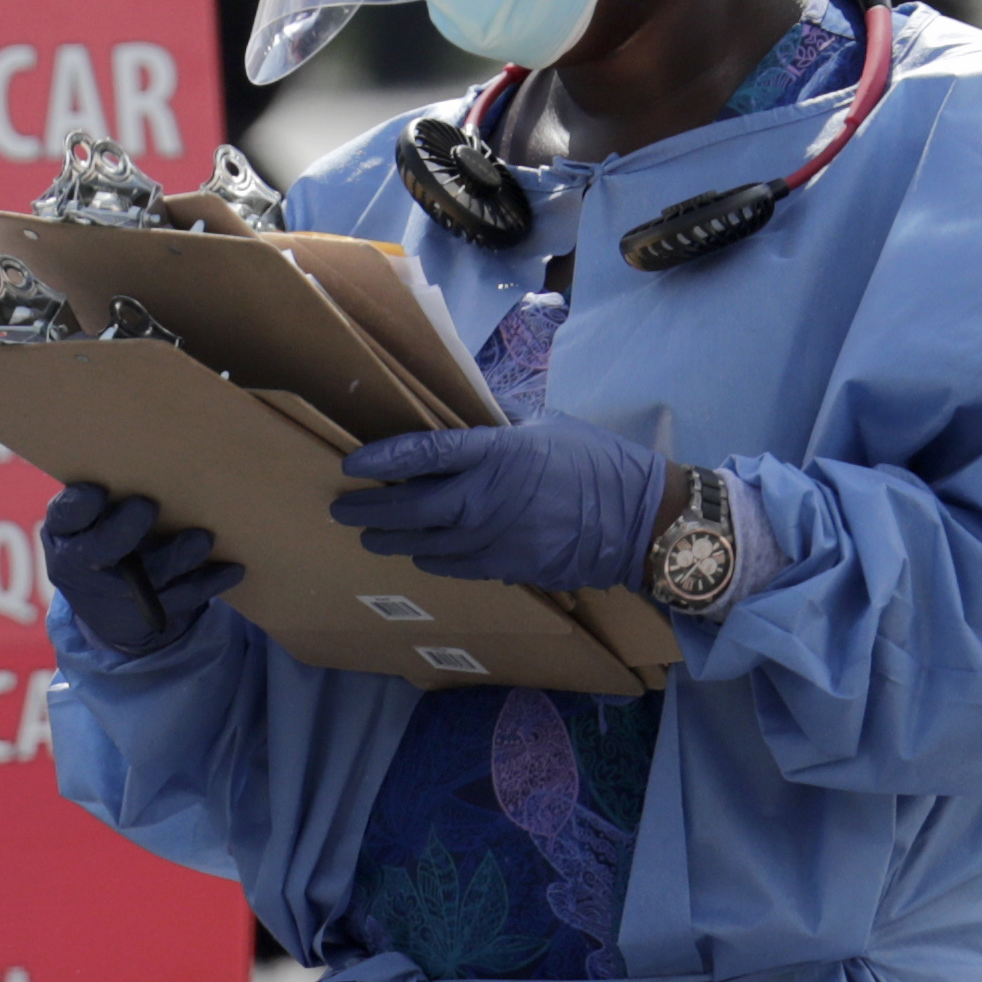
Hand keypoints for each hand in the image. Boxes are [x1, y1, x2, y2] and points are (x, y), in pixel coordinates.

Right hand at [43, 484, 241, 655]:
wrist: (106, 599)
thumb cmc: (103, 529)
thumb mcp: (91, 512)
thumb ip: (111, 490)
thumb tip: (156, 447)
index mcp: (64, 531)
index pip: (65, 515)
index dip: (79, 505)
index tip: (98, 490)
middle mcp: (82, 564)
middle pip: (100, 550)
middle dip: (123, 530)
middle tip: (147, 505)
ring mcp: (116, 593)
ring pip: (149, 577)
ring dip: (177, 557)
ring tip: (203, 538)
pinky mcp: (149, 612)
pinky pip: (183, 598)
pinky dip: (209, 582)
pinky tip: (233, 568)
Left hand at [334, 417, 670, 591]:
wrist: (638, 517)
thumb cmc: (596, 462)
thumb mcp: (547, 425)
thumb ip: (500, 425)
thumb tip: (471, 414)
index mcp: (494, 452)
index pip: (422, 452)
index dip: (381, 460)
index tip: (352, 465)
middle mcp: (484, 497)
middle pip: (410, 506)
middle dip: (370, 510)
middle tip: (343, 510)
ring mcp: (492, 537)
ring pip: (424, 542)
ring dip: (391, 540)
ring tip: (369, 537)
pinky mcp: (506, 567)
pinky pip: (453, 566)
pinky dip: (430, 559)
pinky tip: (418, 554)